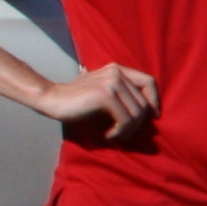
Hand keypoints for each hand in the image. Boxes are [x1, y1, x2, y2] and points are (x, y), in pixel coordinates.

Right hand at [39, 61, 156, 139]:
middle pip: (144, 102)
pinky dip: (120, 131)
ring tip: (116, 135)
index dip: (154, 100)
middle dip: (138, 123)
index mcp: (118, 69)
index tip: (153, 116)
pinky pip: (126, 119)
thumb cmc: (78, 100)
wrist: (52, 99)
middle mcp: (116, 73)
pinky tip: (109, 135)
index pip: (149, 82)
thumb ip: (123, 93)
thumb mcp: (103, 91)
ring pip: (137, 113)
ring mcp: (112, 82)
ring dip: (129, 130)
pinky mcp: (105, 95)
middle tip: (124, 133)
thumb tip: (152, 109)